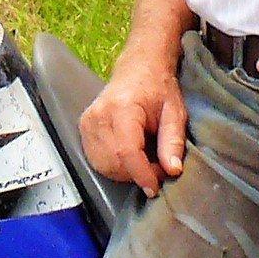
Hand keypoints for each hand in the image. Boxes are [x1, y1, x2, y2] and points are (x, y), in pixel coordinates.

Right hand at [81, 55, 188, 196]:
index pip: (126, 151)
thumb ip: (173, 141)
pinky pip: (96, 160)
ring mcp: (87, 122)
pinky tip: (129, 156)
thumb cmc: (158, 89)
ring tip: (145, 160)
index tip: (154, 189)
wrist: (138, 68)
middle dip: (137, 173)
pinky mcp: (83, 128)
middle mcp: (99, 115)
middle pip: (113, 162)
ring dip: (126, 172)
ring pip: (103, 165)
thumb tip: (172, 170)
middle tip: (157, 167)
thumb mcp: (175, 113)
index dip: (141, 174)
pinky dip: (114, 166)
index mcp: (122, 107)